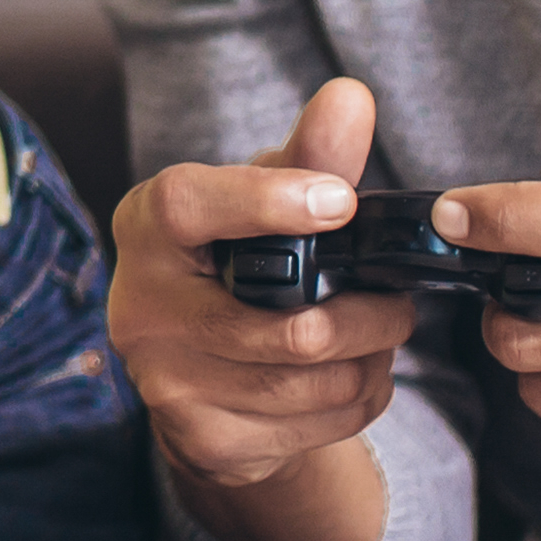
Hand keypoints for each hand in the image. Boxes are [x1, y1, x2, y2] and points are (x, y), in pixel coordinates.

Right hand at [114, 78, 409, 540]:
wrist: (201, 376)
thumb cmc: (241, 262)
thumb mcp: (271, 200)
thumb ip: (313, 155)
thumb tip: (350, 97)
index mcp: (148, 227)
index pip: (189, 205)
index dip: (267, 201)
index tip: (342, 203)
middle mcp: (142, 308)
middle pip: (286, 325)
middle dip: (369, 313)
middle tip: (399, 299)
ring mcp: (167, 385)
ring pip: (312, 379)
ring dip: (371, 357)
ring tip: (374, 334)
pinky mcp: (204, 443)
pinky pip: (318, 424)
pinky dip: (358, 398)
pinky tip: (349, 375)